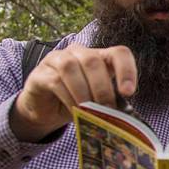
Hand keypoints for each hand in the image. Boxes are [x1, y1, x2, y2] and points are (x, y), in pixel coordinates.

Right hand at [10, 44, 136, 141]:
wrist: (46, 110)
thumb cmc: (77, 102)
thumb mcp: (97, 101)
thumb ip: (109, 101)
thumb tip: (123, 115)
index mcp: (99, 57)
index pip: (119, 53)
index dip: (127, 70)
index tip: (128, 93)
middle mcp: (78, 52)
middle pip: (93, 61)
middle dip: (102, 88)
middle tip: (106, 109)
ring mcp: (57, 59)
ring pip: (71, 67)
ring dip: (83, 92)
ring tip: (89, 112)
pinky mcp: (40, 73)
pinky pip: (55, 81)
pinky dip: (68, 98)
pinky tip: (75, 110)